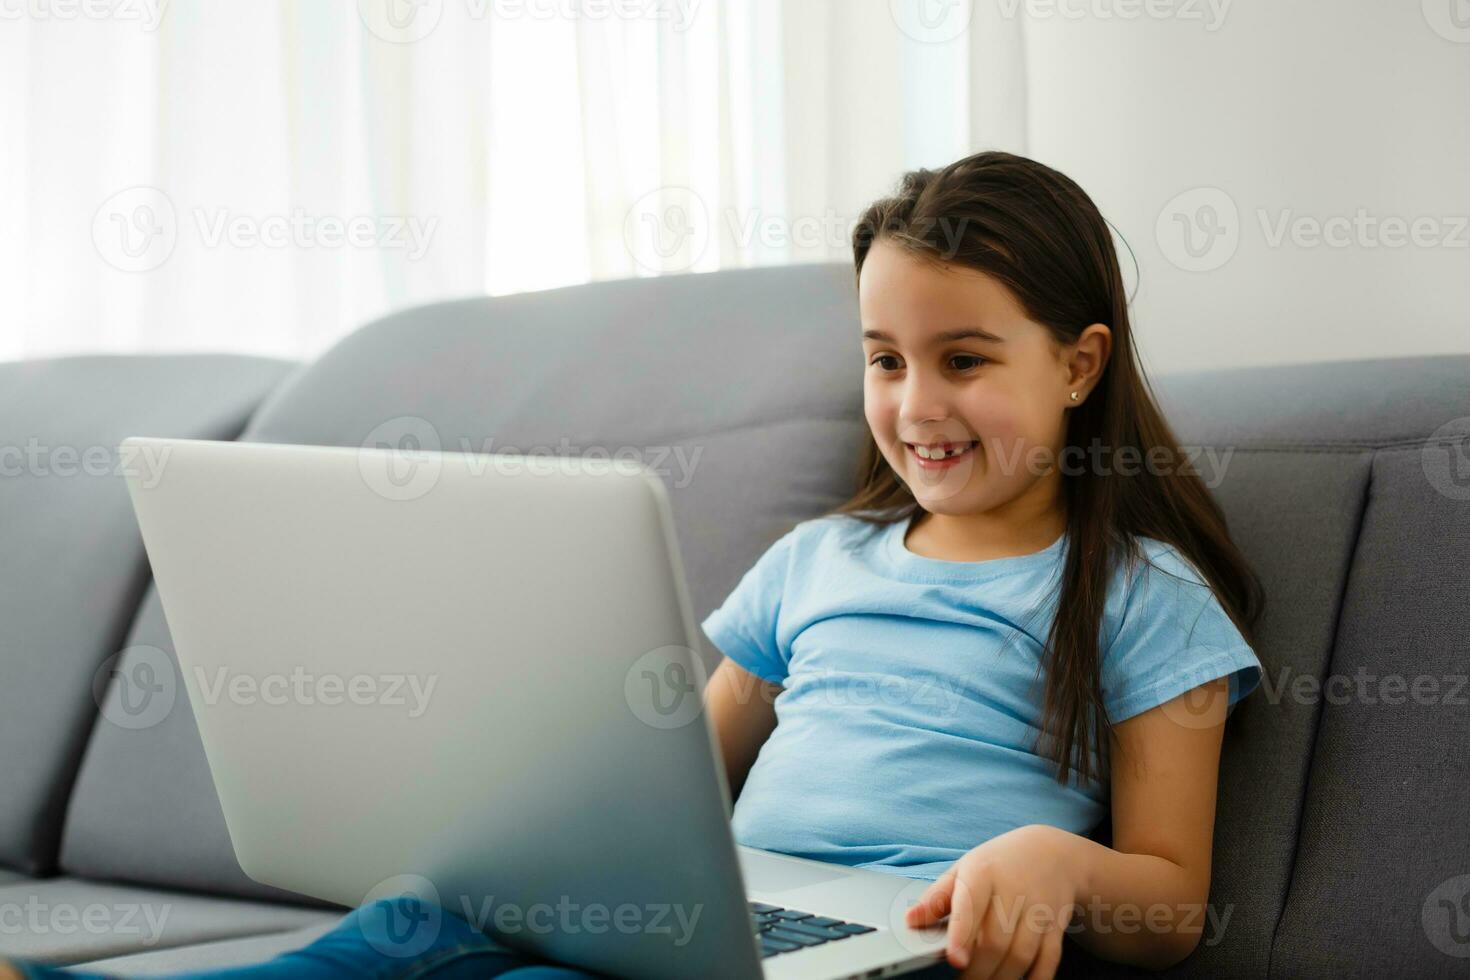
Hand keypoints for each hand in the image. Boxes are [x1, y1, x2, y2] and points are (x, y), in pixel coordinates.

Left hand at [905, 824, 1081, 979]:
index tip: (955, 959)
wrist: (1051, 853)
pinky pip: (1049, 960)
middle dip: (977, 969)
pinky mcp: (1055, 926)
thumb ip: (936, 898)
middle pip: (996, 940)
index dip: (962, 934)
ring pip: (1021, 954)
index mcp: (983, 873)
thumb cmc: (998, 864)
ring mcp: (1038, 909)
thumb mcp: (964, 869)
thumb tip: (910, 921)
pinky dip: (1036, 978)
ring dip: (1001, 978)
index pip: (971, 905)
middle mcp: (1014, 890)